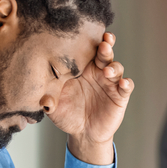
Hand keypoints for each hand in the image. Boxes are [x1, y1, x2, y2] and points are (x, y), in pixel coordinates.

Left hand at [51, 32, 134, 164]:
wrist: (81, 134)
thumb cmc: (67, 114)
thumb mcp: (53, 104)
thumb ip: (46, 96)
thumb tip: (40, 98)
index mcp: (81, 68)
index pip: (86, 50)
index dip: (88, 40)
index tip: (85, 33)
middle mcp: (97, 72)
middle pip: (104, 53)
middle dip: (105, 46)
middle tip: (103, 43)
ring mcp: (109, 83)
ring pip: (116, 67)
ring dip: (114, 66)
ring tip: (107, 70)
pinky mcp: (119, 96)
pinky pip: (126, 87)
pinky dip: (126, 84)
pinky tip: (123, 83)